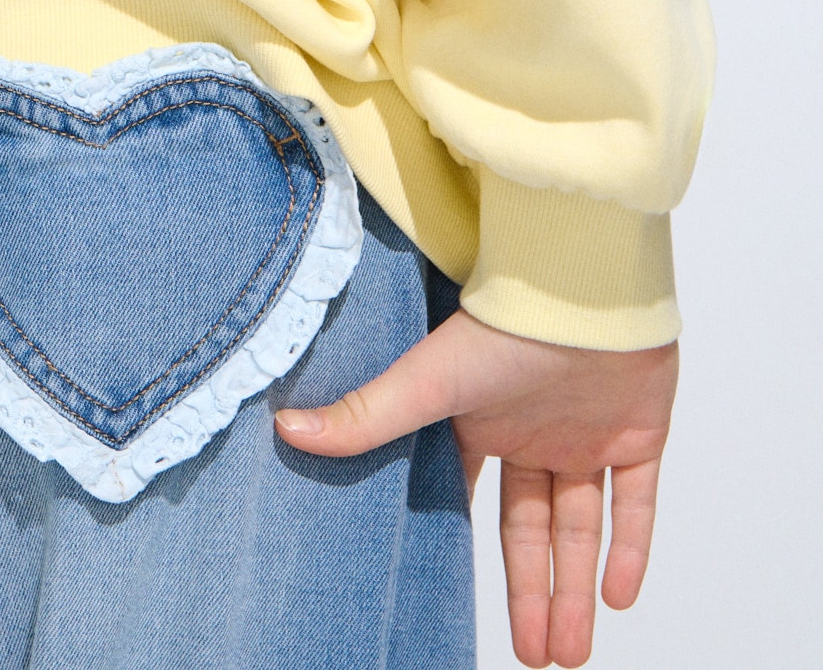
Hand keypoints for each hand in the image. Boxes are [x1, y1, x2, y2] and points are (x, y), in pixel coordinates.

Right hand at [273, 307, 676, 667]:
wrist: (583, 291)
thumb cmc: (501, 326)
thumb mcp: (426, 382)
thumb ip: (366, 416)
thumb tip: (285, 430)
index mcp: (480, 420)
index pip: (473, 496)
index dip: (471, 548)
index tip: (462, 598)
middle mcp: (531, 432)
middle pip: (531, 529)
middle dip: (532, 593)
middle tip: (533, 655)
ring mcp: (585, 434)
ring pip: (581, 527)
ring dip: (576, 589)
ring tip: (568, 654)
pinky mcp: (638, 433)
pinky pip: (637, 502)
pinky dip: (631, 549)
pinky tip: (618, 599)